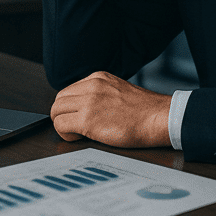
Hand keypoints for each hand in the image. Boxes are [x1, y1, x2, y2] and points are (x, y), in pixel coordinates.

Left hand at [49, 71, 171, 147]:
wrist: (159, 118)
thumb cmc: (145, 111)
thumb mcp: (118, 91)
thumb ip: (100, 94)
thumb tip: (85, 108)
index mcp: (98, 78)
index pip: (69, 90)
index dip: (71, 107)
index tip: (78, 117)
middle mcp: (91, 86)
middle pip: (59, 99)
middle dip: (63, 115)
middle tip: (74, 127)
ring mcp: (89, 101)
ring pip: (56, 111)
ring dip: (62, 124)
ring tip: (77, 133)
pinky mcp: (87, 120)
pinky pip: (61, 125)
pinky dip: (65, 134)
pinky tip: (78, 137)